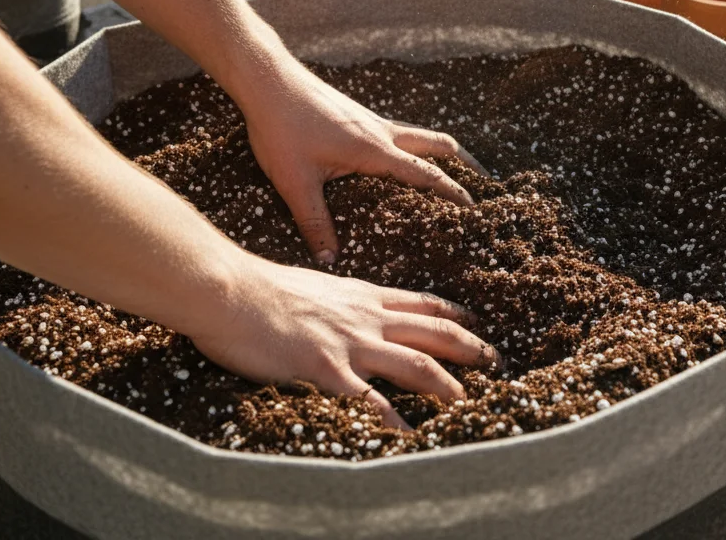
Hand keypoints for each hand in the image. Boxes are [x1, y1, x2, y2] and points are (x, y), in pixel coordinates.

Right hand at [191, 255, 499, 427]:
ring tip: (467, 402)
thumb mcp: (309, 286)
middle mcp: (365, 317)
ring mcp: (350, 343)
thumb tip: (335, 308)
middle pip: (432, 331)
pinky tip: (412, 439)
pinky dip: (395, 422)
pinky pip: (371, 401)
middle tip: (494, 361)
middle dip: (467, 347)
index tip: (474, 321)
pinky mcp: (327, 369)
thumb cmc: (257, 288)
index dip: (451, 313)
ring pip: (416, 364)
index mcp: (360, 295)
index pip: (418, 303)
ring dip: (447, 384)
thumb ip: (331, 300)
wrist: (230, 289)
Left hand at [239, 51, 485, 261]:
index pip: (426, 174)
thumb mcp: (295, 183)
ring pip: (420, 134)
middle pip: (437, 144)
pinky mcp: (357, 114)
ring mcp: (371, 119)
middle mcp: (382, 131)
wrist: (267, 80)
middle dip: (464, 163)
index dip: (452, 192)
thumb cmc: (281, 128)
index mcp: (375, 150)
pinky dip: (415, 145)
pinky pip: (399, 131)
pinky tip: (402, 159)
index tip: (475, 209)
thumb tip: (331, 261)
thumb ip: (315, 223)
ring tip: (454, 168)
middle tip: (484, 181)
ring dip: (441, 151)